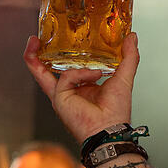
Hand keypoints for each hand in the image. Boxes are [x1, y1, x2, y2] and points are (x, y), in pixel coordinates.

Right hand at [23, 33, 139, 141]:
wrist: (110, 129)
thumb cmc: (116, 111)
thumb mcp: (124, 77)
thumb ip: (128, 57)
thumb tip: (131, 37)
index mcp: (83, 87)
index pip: (69, 67)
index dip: (64, 54)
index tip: (64, 39)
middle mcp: (70, 91)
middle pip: (46, 70)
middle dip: (36, 54)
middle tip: (35, 39)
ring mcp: (62, 95)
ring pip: (42, 72)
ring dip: (36, 55)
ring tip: (35, 41)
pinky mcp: (59, 98)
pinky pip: (67, 76)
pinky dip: (81, 73)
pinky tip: (95, 75)